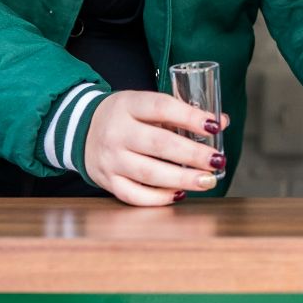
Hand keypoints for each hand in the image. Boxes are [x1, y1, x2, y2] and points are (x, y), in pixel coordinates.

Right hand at [82, 91, 229, 206]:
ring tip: (207, 180)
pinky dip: (159, 198)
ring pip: (149, 173)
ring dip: (182, 179)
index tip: (213, 126)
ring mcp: (110, 159)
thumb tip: (221, 121)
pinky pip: (134, 195)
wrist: (81, 129)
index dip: (189, 117)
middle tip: (217, 160)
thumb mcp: (145, 104)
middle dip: (193, 154)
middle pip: (159, 144)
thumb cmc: (124, 117)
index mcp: (128, 105)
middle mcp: (116, 132)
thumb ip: (181, 112)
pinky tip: (180, 194)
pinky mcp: (107, 181)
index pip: (161, 107)